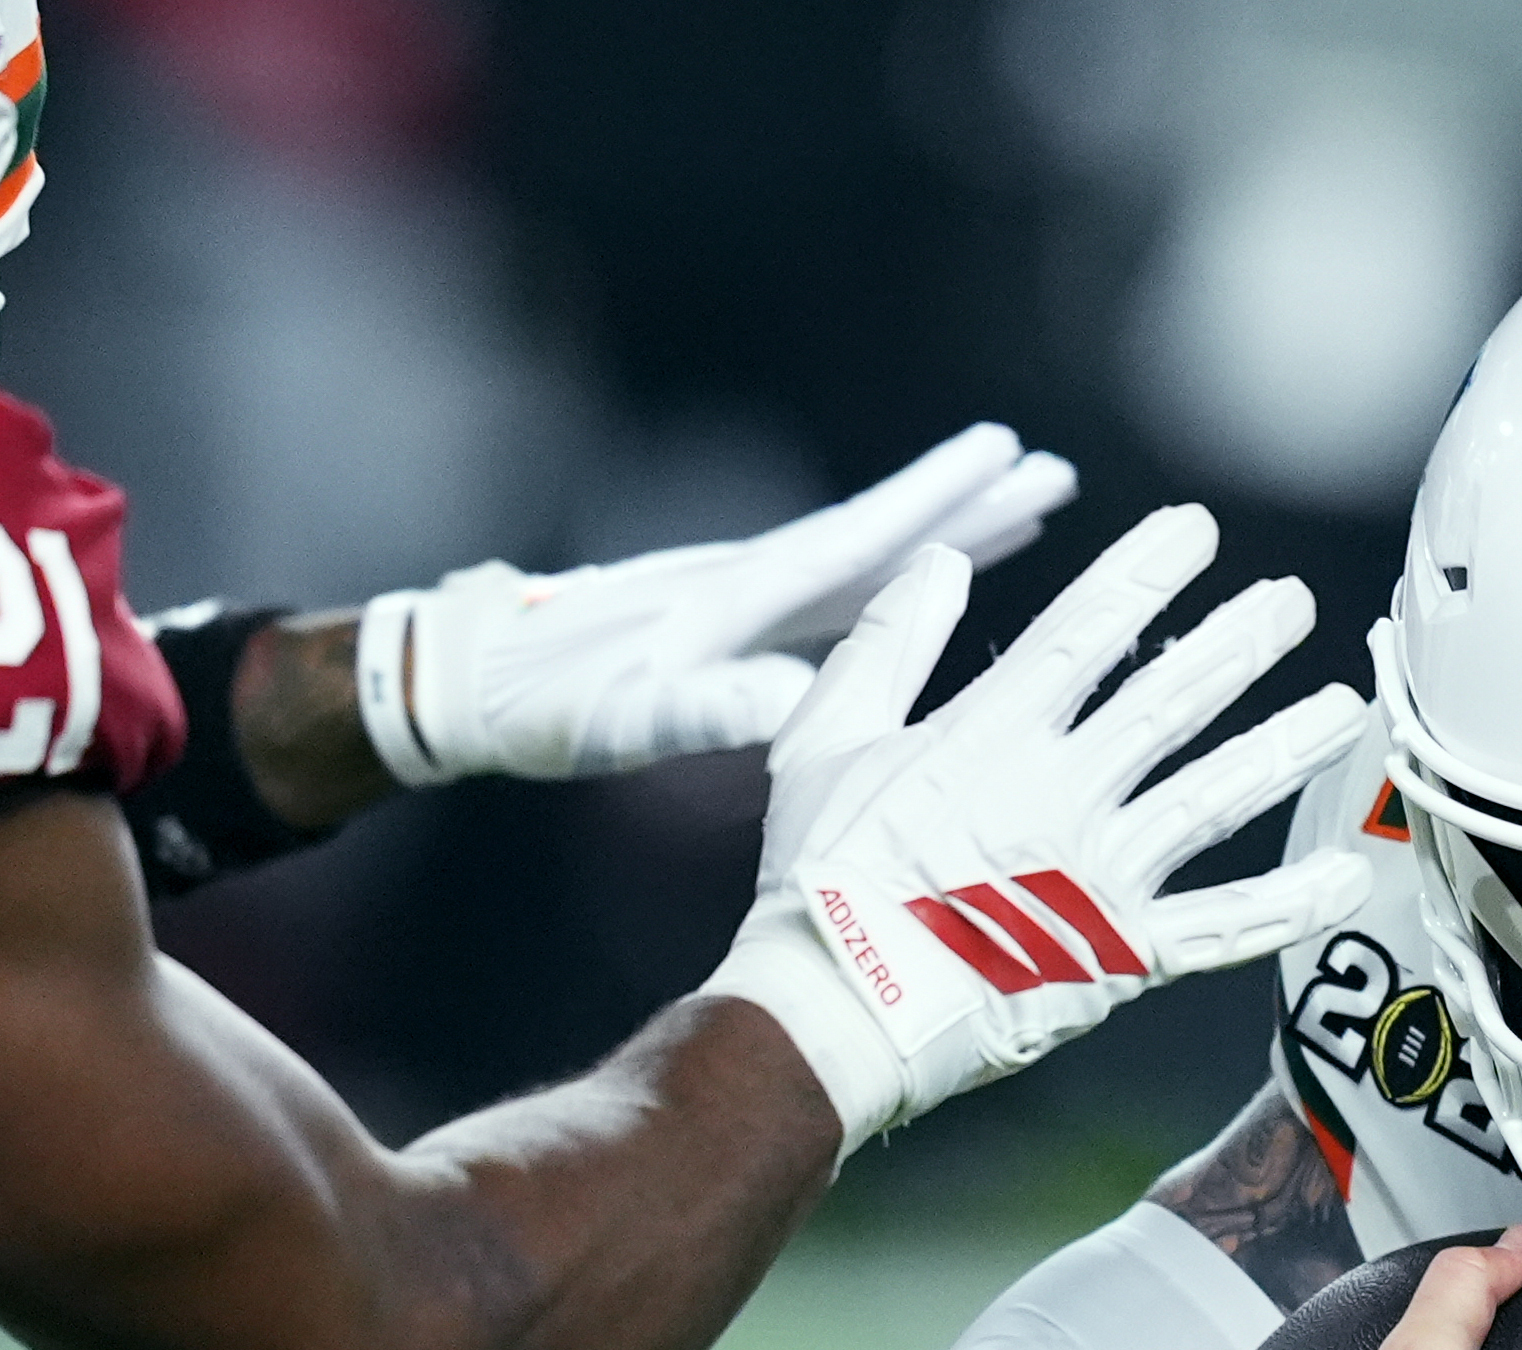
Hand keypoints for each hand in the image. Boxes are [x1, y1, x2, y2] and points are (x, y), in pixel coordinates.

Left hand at [354, 424, 1077, 785]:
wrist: (467, 682)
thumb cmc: (542, 710)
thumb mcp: (618, 721)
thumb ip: (705, 706)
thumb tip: (797, 698)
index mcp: (740, 598)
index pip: (860, 539)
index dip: (938, 504)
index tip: (1008, 456)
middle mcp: (754, 583)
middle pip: (884, 533)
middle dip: (970, 504)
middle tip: (1054, 469)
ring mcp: (748, 600)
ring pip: (872, 557)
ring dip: (948, 533)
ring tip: (1025, 511)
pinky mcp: (738, 626)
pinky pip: (844, 593)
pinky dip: (901, 576)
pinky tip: (929, 580)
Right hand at [705, 505, 1368, 1153]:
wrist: (838, 1014)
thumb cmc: (818, 884)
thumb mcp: (822, 740)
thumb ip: (886, 646)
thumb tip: (939, 562)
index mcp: (990, 738)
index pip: (1084, 632)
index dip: (1145, 573)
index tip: (1195, 529)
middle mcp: (1062, 795)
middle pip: (1171, 702)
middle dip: (1239, 643)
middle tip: (1295, 601)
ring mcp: (1102, 877)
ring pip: (1216, 797)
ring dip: (1285, 747)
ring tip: (1346, 708)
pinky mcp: (1124, 957)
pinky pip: (1224, 929)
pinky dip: (1290, 905)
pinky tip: (1347, 876)